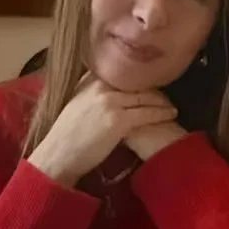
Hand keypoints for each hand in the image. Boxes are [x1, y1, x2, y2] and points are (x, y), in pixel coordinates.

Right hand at [28, 79, 176, 187]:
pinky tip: (171, 114)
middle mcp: (100, 86)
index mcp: (90, 80)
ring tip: (171, 105)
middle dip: (154, 90)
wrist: (57, 155)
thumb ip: (92, 92)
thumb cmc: (65, 135)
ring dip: (162, 101)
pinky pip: (147, 113)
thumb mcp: (76, 103)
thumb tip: (109, 88)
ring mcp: (110, 102)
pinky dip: (161, 114)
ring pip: (145, 97)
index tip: (151, 83)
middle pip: (136, 84)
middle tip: (166, 95)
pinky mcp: (118, 120)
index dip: (139, 79)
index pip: (123, 74)